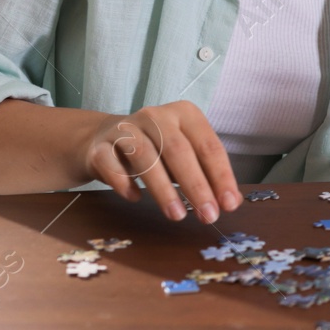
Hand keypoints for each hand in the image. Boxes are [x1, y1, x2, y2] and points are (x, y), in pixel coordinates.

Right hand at [83, 101, 239, 223]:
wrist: (104, 139)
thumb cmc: (156, 149)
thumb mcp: (184, 155)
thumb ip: (205, 173)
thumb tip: (228, 202)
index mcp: (185, 114)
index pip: (208, 145)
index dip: (221, 176)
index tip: (230, 205)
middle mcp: (156, 116)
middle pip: (179, 150)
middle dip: (196, 186)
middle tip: (208, 216)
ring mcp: (125, 128)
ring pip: (145, 157)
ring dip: (163, 190)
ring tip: (177, 216)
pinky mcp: (99, 146)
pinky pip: (111, 165)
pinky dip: (124, 182)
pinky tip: (135, 198)